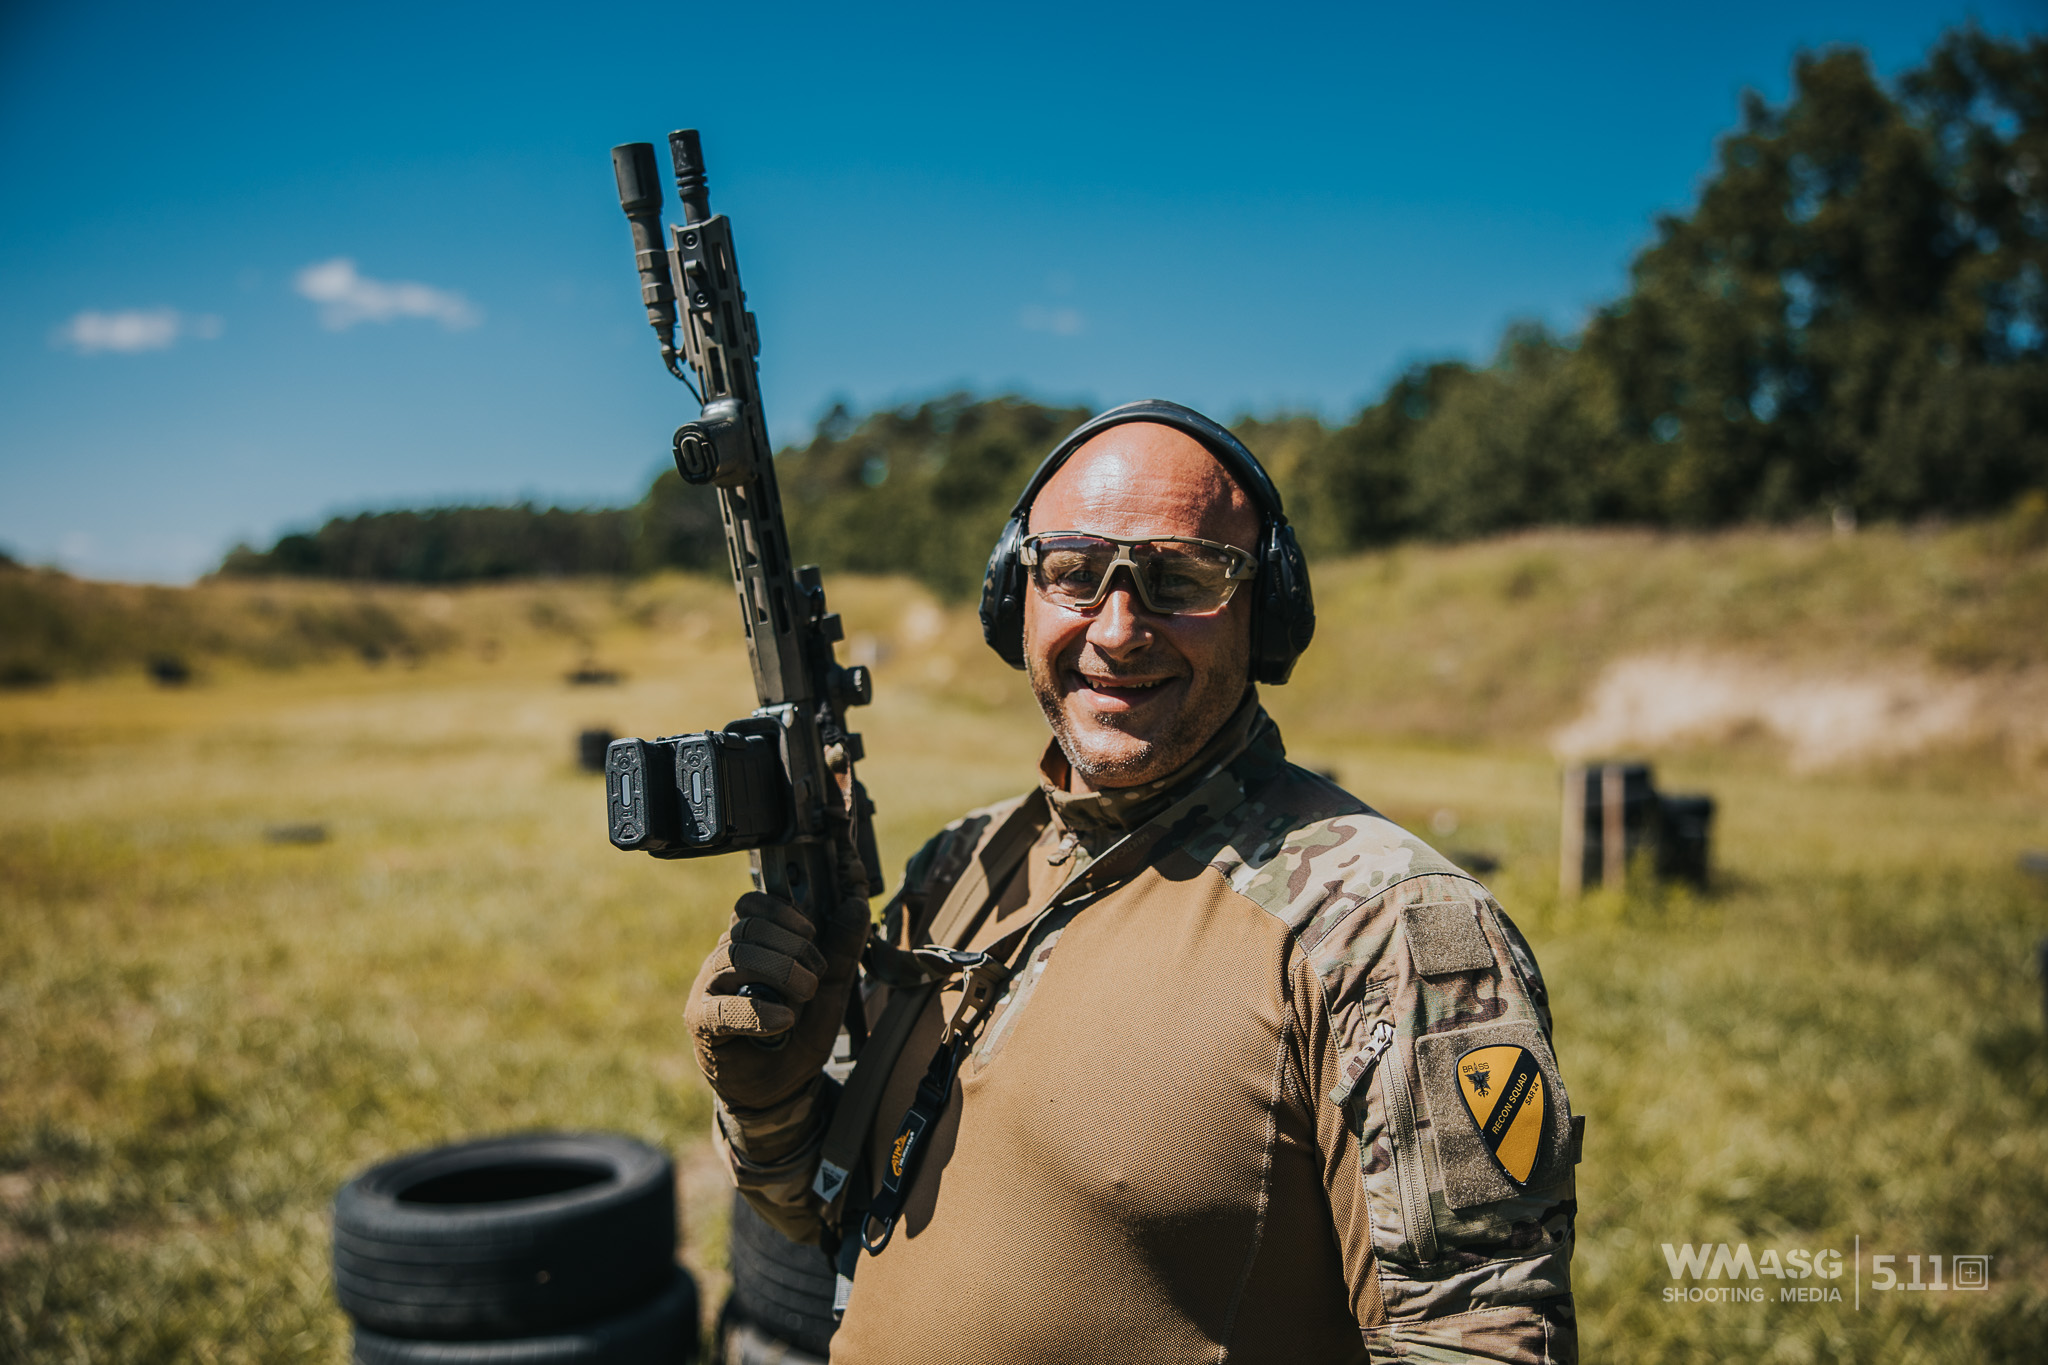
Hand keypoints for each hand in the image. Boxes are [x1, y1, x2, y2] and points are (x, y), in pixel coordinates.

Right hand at [686, 877, 868, 1111]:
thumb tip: (857, 905)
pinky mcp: (701, 1022)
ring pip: (735, 957)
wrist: (780, 1088)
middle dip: (791, 947)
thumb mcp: (830, 990)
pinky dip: (757, 1011)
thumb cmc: (798, 1034)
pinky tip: (784, 1020)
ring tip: (805, 997)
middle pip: (748, 929)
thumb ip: (842, 949)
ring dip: (780, 972)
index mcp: (749, 945)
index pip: (750, 905)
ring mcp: (707, 989)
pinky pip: (721, 1007)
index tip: (810, 932)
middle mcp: (722, 961)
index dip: (781, 912)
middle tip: (816, 976)